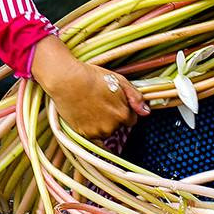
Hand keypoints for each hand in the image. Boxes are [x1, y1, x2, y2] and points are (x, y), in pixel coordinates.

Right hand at [30, 36, 150, 137]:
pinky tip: (84, 117)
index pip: (130, 119)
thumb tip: (146, 112)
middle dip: (111, 117)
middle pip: (117, 126)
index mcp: (123, 113)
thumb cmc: (91, 77)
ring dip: (100, 124)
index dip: (122, 110)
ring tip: (89, 107)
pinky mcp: (84, 134)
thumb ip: (135, 97)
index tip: (112, 101)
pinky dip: (90, 129)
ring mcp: (97, 132)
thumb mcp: (119, 81)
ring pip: (104, 132)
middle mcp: (112, 126)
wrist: (66, 80)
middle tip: (99, 102)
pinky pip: (92, 137)